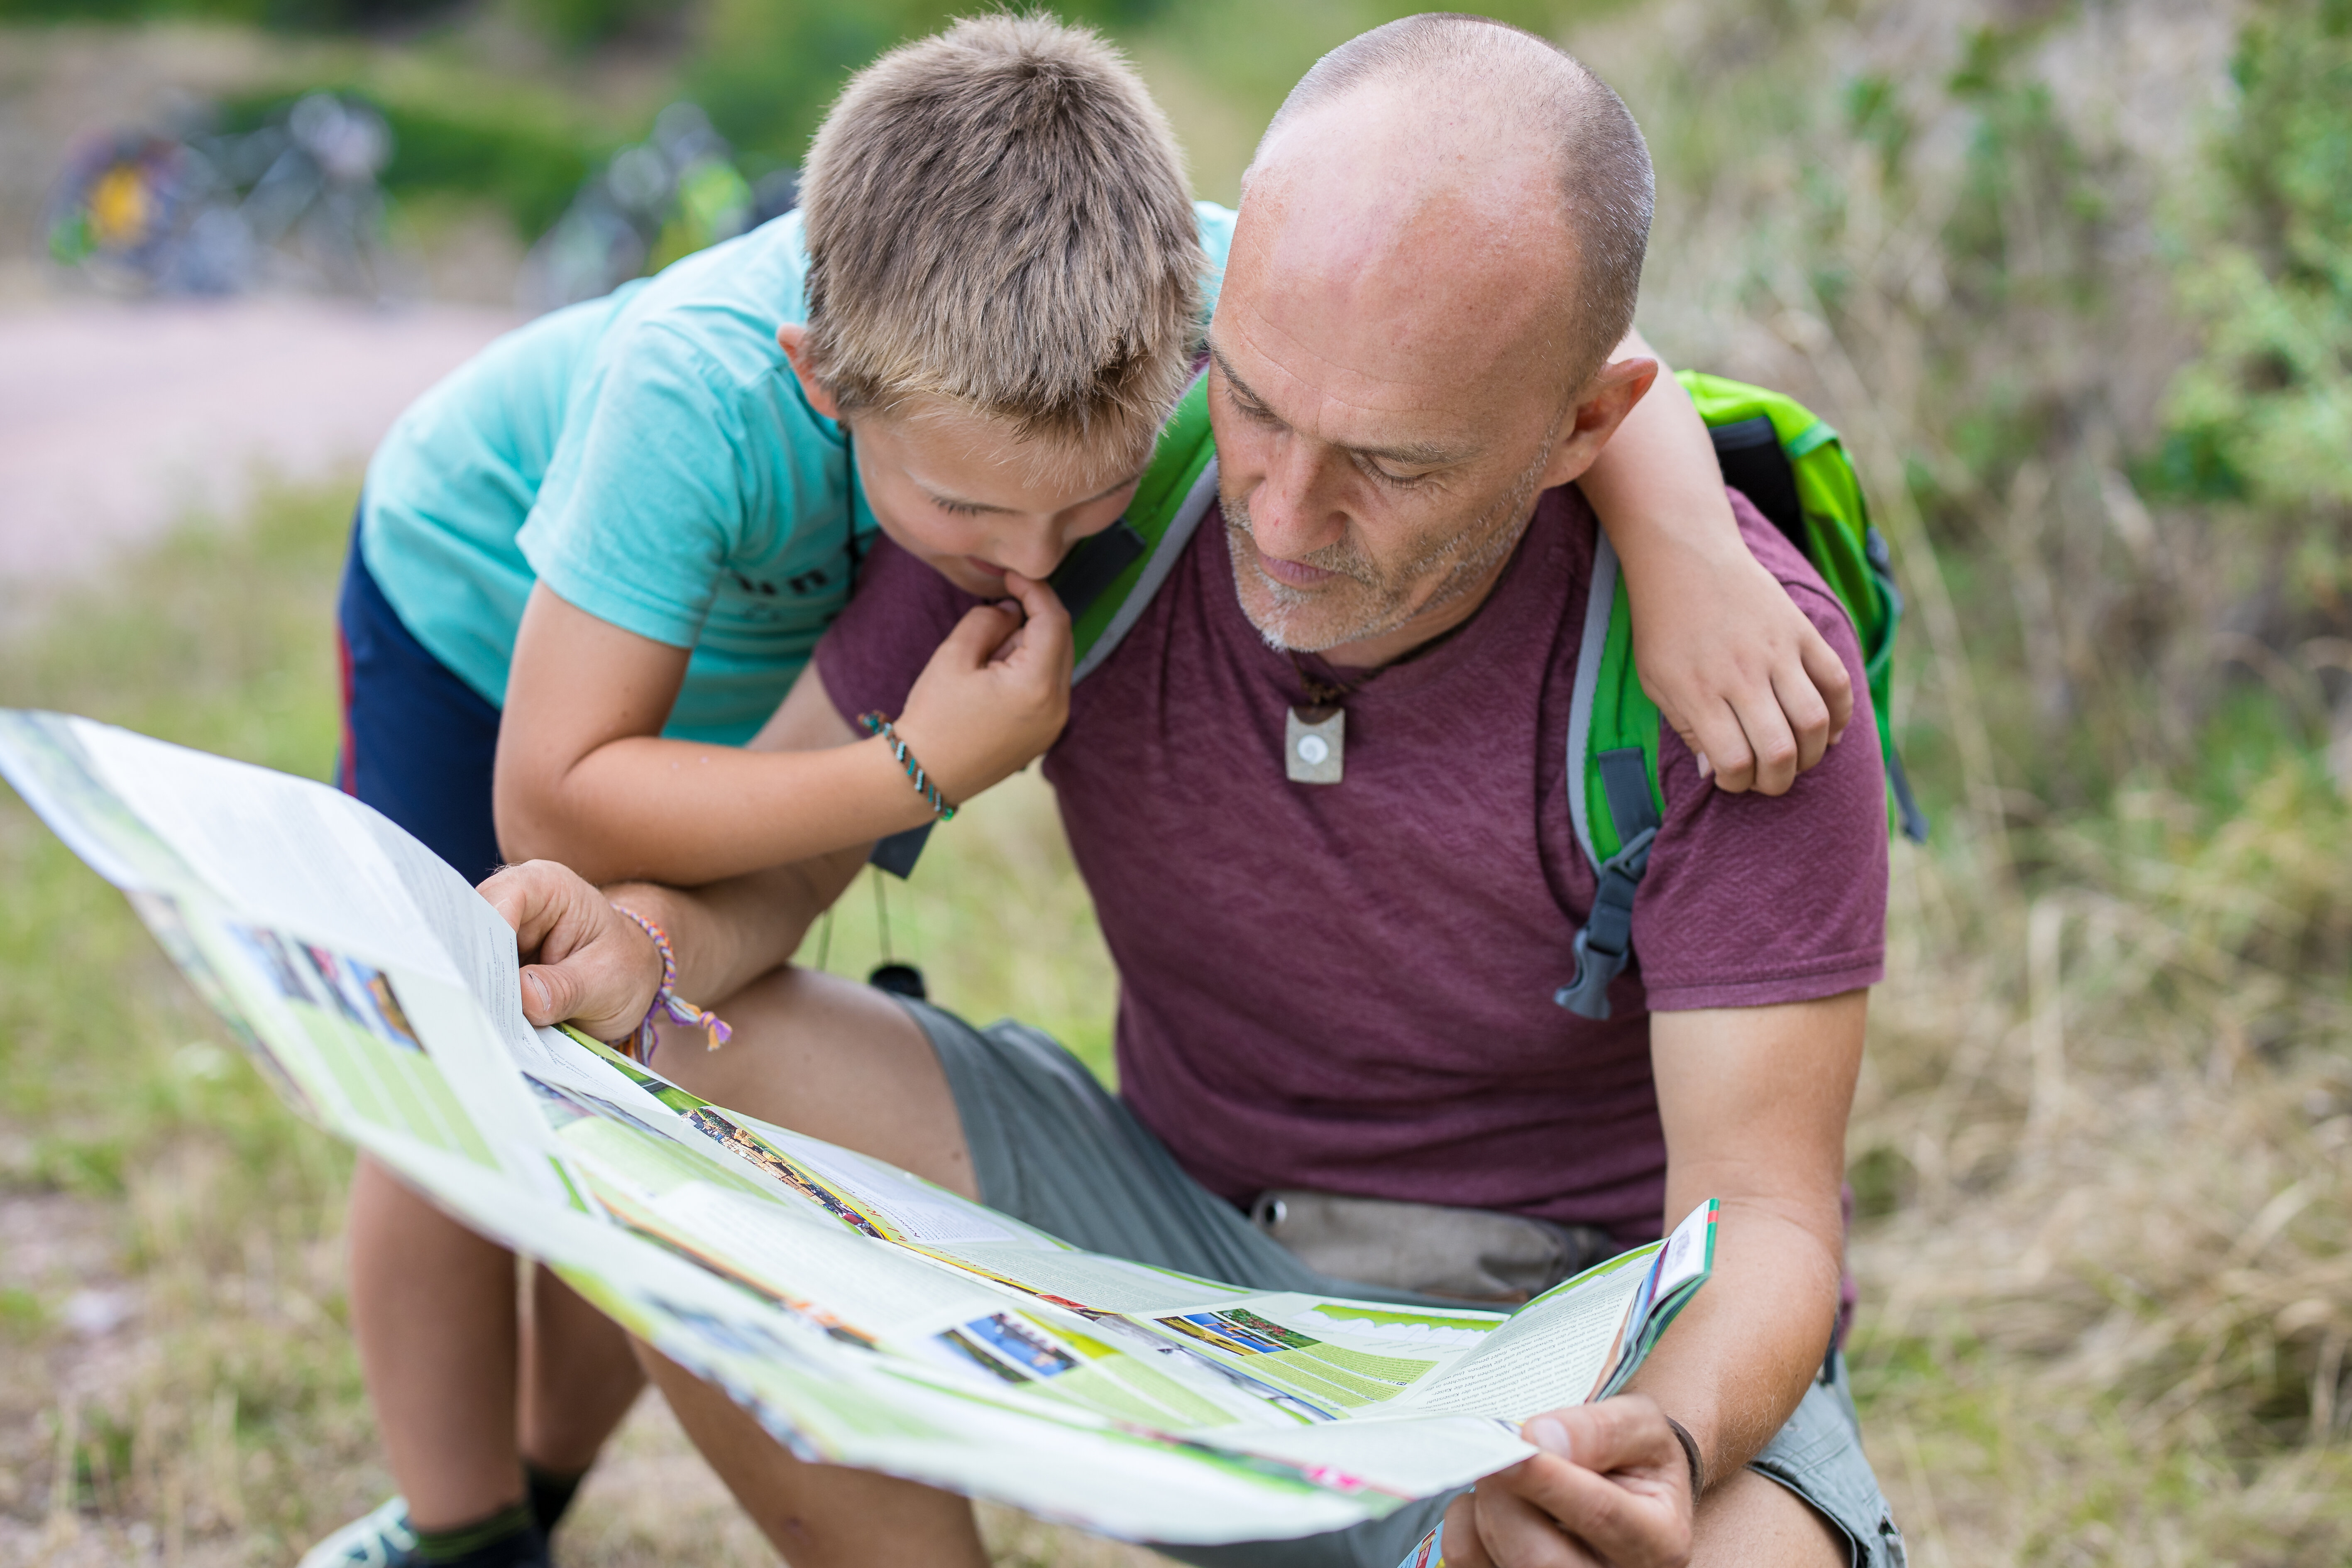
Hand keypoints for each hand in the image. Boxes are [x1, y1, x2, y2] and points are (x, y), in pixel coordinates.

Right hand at [478, 860, 662, 1041]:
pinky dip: (479, 1007)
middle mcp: (515, 904)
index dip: (488, 934)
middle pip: (473, 930)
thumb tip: (523, 998)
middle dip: (473, 971)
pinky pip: (474, 985)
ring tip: (479, 1028)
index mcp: (548, 887)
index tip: (485, 976)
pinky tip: (482, 1030)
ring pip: (467, 962)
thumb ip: (566, 988)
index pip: (503, 898)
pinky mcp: (492, 967)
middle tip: (473, 1013)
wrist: (627, 983)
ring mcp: (499, 937)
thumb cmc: (624, 967)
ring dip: (473, 995)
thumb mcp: (608, 980)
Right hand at [893, 571, 1072, 804]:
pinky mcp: (1045, 734)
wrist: (924, 775)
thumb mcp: (954, 656)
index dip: (1035, 590)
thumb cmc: (934, 717)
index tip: (1011, 576)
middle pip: (1061, 640)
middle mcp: (1057, 707)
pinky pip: (1048, 687)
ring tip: (983, 663)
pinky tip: (991, 682)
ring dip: (1027, 647)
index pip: (1054, 620)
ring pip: (1055, 662)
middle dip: (1030, 619)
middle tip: (989, 622)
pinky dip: (1028, 670)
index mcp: (1037, 685)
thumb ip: (988, 620)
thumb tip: (1012, 609)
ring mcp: (1055, 725)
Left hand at [1438, 1396, 1693, 1567]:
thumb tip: (1540, 1438)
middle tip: (1494, 1451)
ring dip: (1485, 1508)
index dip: (1549, 1481)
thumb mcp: (1640, 1427)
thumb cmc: (1634, 1458)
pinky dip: (1464, 1525)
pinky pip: (1468, 1561)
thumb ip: (1601, 1429)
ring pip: (1502, 1564)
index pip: (1599, 1514)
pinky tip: (1493, 1503)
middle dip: (1505, 1497)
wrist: (1629, 1490)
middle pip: (1539, 1558)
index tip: (1515, 1448)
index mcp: (1658, 1541)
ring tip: (1504, 1474)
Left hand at [1629, 546, 1852, 795]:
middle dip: (1778, 780)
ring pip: (1815, 722)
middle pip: (1781, 751)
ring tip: (1798, 756)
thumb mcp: (1657, 682)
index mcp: (1700, 692)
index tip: (1730, 776)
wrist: (1686, 558)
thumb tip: (1714, 772)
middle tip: (1768, 776)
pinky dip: (1840, 714)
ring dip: (1812, 753)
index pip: (1735, 762)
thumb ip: (1686, 729)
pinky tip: (1828, 730)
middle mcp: (1741, 675)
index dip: (1737, 784)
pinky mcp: (1802, 632)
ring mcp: (1777, 652)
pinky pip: (1836, 682)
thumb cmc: (1665, 626)